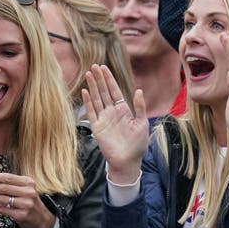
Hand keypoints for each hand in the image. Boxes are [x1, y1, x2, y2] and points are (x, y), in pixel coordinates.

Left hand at [0, 171, 56, 227]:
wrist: (42, 220)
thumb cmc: (29, 202)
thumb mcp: (25, 189)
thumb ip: (11, 184)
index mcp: (28, 182)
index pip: (8, 177)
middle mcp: (28, 192)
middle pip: (3, 187)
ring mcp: (25, 204)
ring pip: (1, 199)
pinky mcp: (21, 215)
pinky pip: (3, 209)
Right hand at [82, 65, 147, 182]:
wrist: (128, 161)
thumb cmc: (138, 144)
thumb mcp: (143, 123)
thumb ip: (139, 107)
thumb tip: (139, 90)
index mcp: (123, 110)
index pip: (115, 90)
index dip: (109, 79)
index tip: (104, 68)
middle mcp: (112, 112)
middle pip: (104, 92)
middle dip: (99, 79)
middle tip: (94, 66)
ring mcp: (104, 118)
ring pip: (96, 99)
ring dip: (92, 86)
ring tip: (88, 74)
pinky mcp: (97, 127)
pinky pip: (91, 112)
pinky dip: (88, 102)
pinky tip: (85, 91)